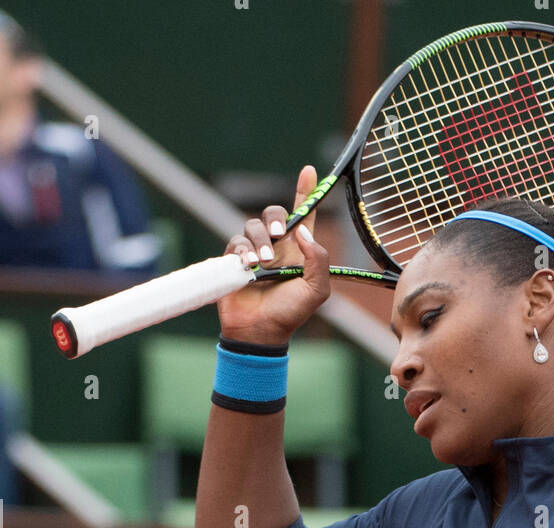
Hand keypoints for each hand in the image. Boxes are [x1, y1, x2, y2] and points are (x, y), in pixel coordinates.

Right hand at [217, 164, 330, 345]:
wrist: (261, 331)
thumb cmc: (290, 313)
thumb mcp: (316, 290)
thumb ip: (318, 259)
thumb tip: (302, 231)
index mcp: (298, 250)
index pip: (303, 214)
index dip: (306, 192)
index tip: (309, 171)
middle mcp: (276, 247)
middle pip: (273, 214)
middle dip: (275, 219)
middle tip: (279, 235)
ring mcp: (254, 252)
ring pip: (252, 226)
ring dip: (259, 241)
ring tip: (262, 264)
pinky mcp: (234, 260)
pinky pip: (235, 242)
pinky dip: (242, 252)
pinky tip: (247, 268)